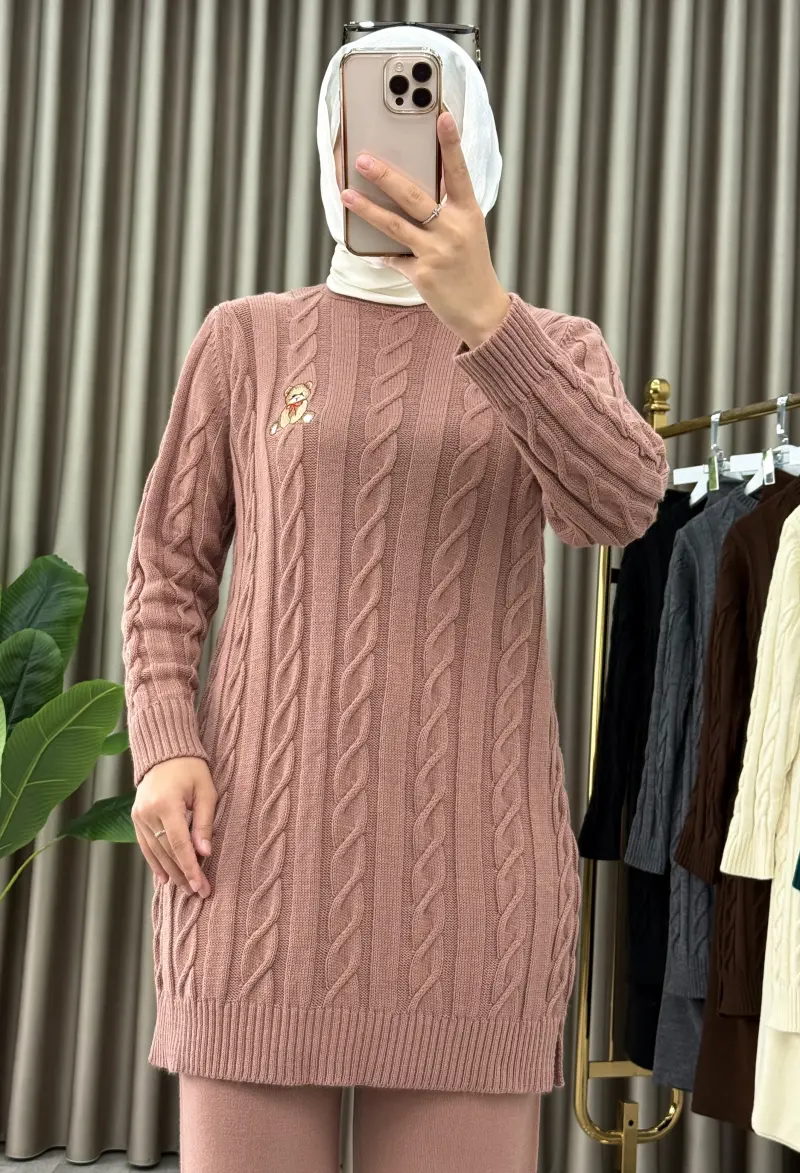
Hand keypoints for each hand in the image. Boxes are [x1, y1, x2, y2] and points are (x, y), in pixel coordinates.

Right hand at [132, 757, 215, 897]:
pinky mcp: (136, 818)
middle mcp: (148, 813)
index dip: (190, 868)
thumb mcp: (206, 791)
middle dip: (183, 874)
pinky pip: (145, 845)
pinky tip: (164, 878)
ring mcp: (139, 816)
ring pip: (155, 852)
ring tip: (186, 888)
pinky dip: (155, 862)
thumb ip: (205, 822)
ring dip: (170, 872)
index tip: (201, 886)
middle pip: (166, 852)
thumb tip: (205, 852)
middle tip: (199, 892)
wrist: (165, 752)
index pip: (179, 845)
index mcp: (166, 804)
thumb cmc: (191, 768)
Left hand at [341, 111, 510, 349]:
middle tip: (363, 158)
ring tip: (347, 195)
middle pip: (413, 196)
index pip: (459, 172)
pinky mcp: (422, 275)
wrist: (482, 311)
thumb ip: (447, 209)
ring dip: (367, 209)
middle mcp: (453, 230)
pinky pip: (393, 258)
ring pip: (394, 225)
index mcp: (469, 213)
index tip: (442, 116)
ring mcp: (436, 253)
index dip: (451, 143)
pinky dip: (379, 252)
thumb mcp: (468, 232)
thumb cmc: (471, 267)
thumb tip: (414, 186)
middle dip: (385, 175)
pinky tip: (364, 246)